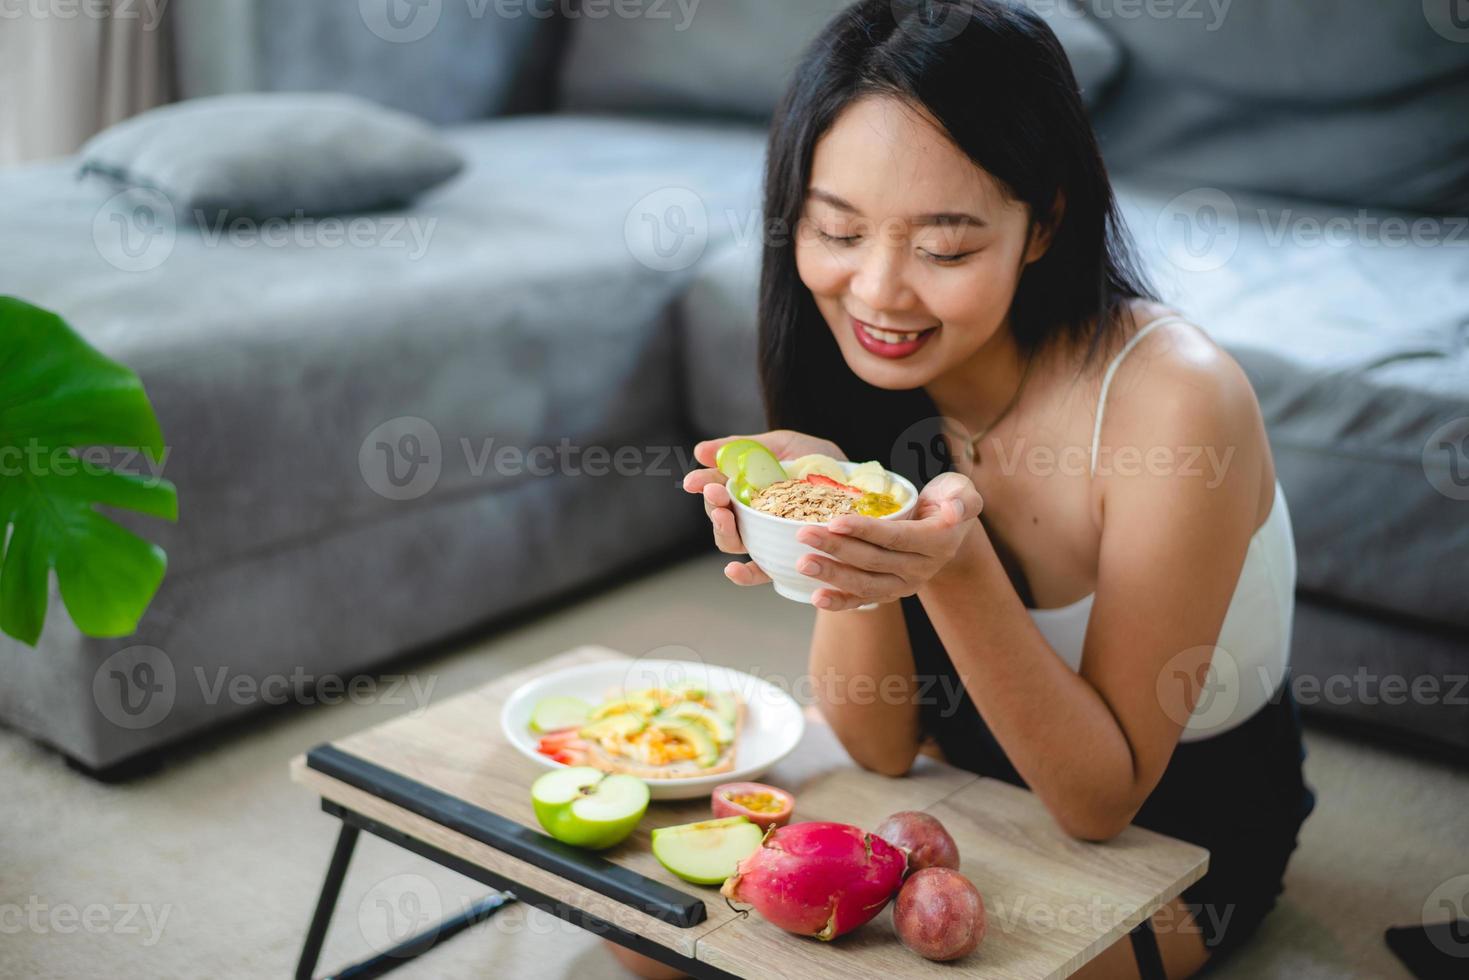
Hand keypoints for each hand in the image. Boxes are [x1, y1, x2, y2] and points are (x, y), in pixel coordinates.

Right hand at [682, 430, 845, 585]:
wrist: (861, 486)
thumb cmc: (820, 462)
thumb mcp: (783, 445)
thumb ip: (743, 447)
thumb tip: (699, 451)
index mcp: (747, 486)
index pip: (717, 487)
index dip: (703, 483)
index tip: (693, 481)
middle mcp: (751, 514)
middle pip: (720, 516)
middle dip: (713, 505)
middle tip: (715, 494)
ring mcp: (765, 537)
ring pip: (732, 541)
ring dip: (723, 531)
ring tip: (725, 517)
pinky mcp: (783, 558)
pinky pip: (759, 571)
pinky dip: (743, 574)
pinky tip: (733, 570)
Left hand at [793, 472, 983, 610]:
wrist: (946, 529)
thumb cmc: (948, 501)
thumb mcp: (962, 490)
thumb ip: (963, 499)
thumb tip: (953, 512)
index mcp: (937, 543)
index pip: (896, 538)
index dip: (865, 531)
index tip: (835, 520)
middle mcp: (920, 569)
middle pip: (873, 561)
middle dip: (837, 548)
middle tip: (804, 534)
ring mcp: (904, 585)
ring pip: (865, 584)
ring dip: (831, 575)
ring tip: (802, 562)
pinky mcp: (889, 593)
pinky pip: (862, 601)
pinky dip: (839, 602)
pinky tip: (816, 597)